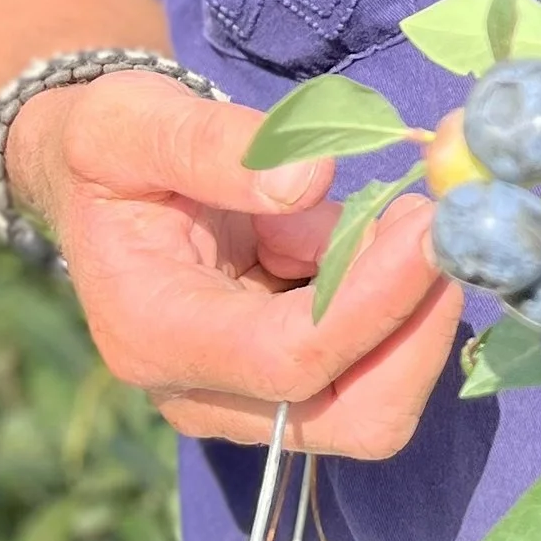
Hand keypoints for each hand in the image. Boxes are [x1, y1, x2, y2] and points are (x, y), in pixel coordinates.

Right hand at [9, 70, 459, 454]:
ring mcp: (251, 401)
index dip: (372, 301)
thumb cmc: (108, 150)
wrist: (97, 187)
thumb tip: (310, 179)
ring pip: (378, 402)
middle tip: (443, 228)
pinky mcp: (291, 385)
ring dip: (413, 309)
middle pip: (353, 417)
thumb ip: (212, 146)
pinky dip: (399, 303)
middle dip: (417, 328)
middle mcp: (204, 393)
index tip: (429, 227)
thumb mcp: (129, 122)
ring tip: (392, 213)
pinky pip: (376, 367)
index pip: (289, 359)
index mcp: (155, 335)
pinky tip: (374, 233)